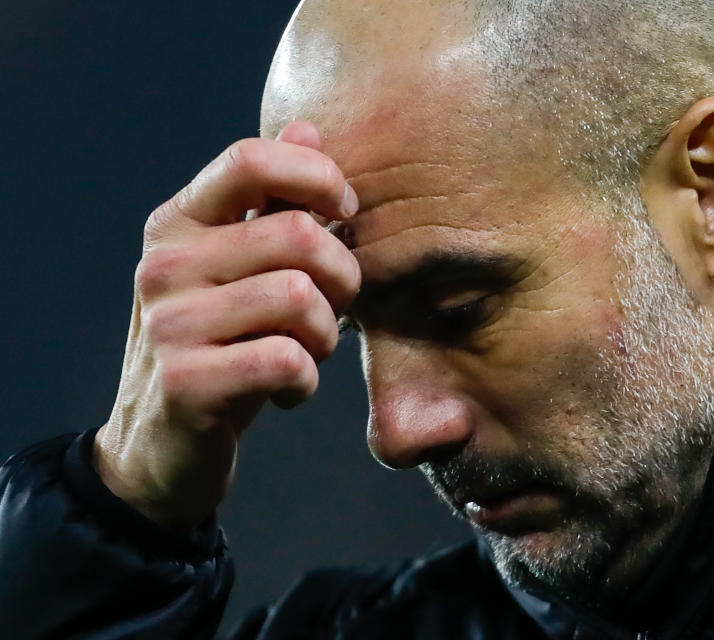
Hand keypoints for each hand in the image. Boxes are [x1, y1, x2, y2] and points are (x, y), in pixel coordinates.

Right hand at [93, 122, 360, 527]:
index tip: (344, 215)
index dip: (316, 177)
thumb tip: (308, 128)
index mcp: (178, 223)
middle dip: (342, 278)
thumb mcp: (243, 269)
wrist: (162, 443)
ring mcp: (169, 323)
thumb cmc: (222, 344)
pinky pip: (288, 359)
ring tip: (307, 352)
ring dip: (326, 334)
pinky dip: (307, 380)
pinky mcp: (185, 382)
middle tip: (332, 310)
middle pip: (298, 235)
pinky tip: (290, 389)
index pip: (250, 159)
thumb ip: (273, 203)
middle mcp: (164, 264)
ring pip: (300, 298)